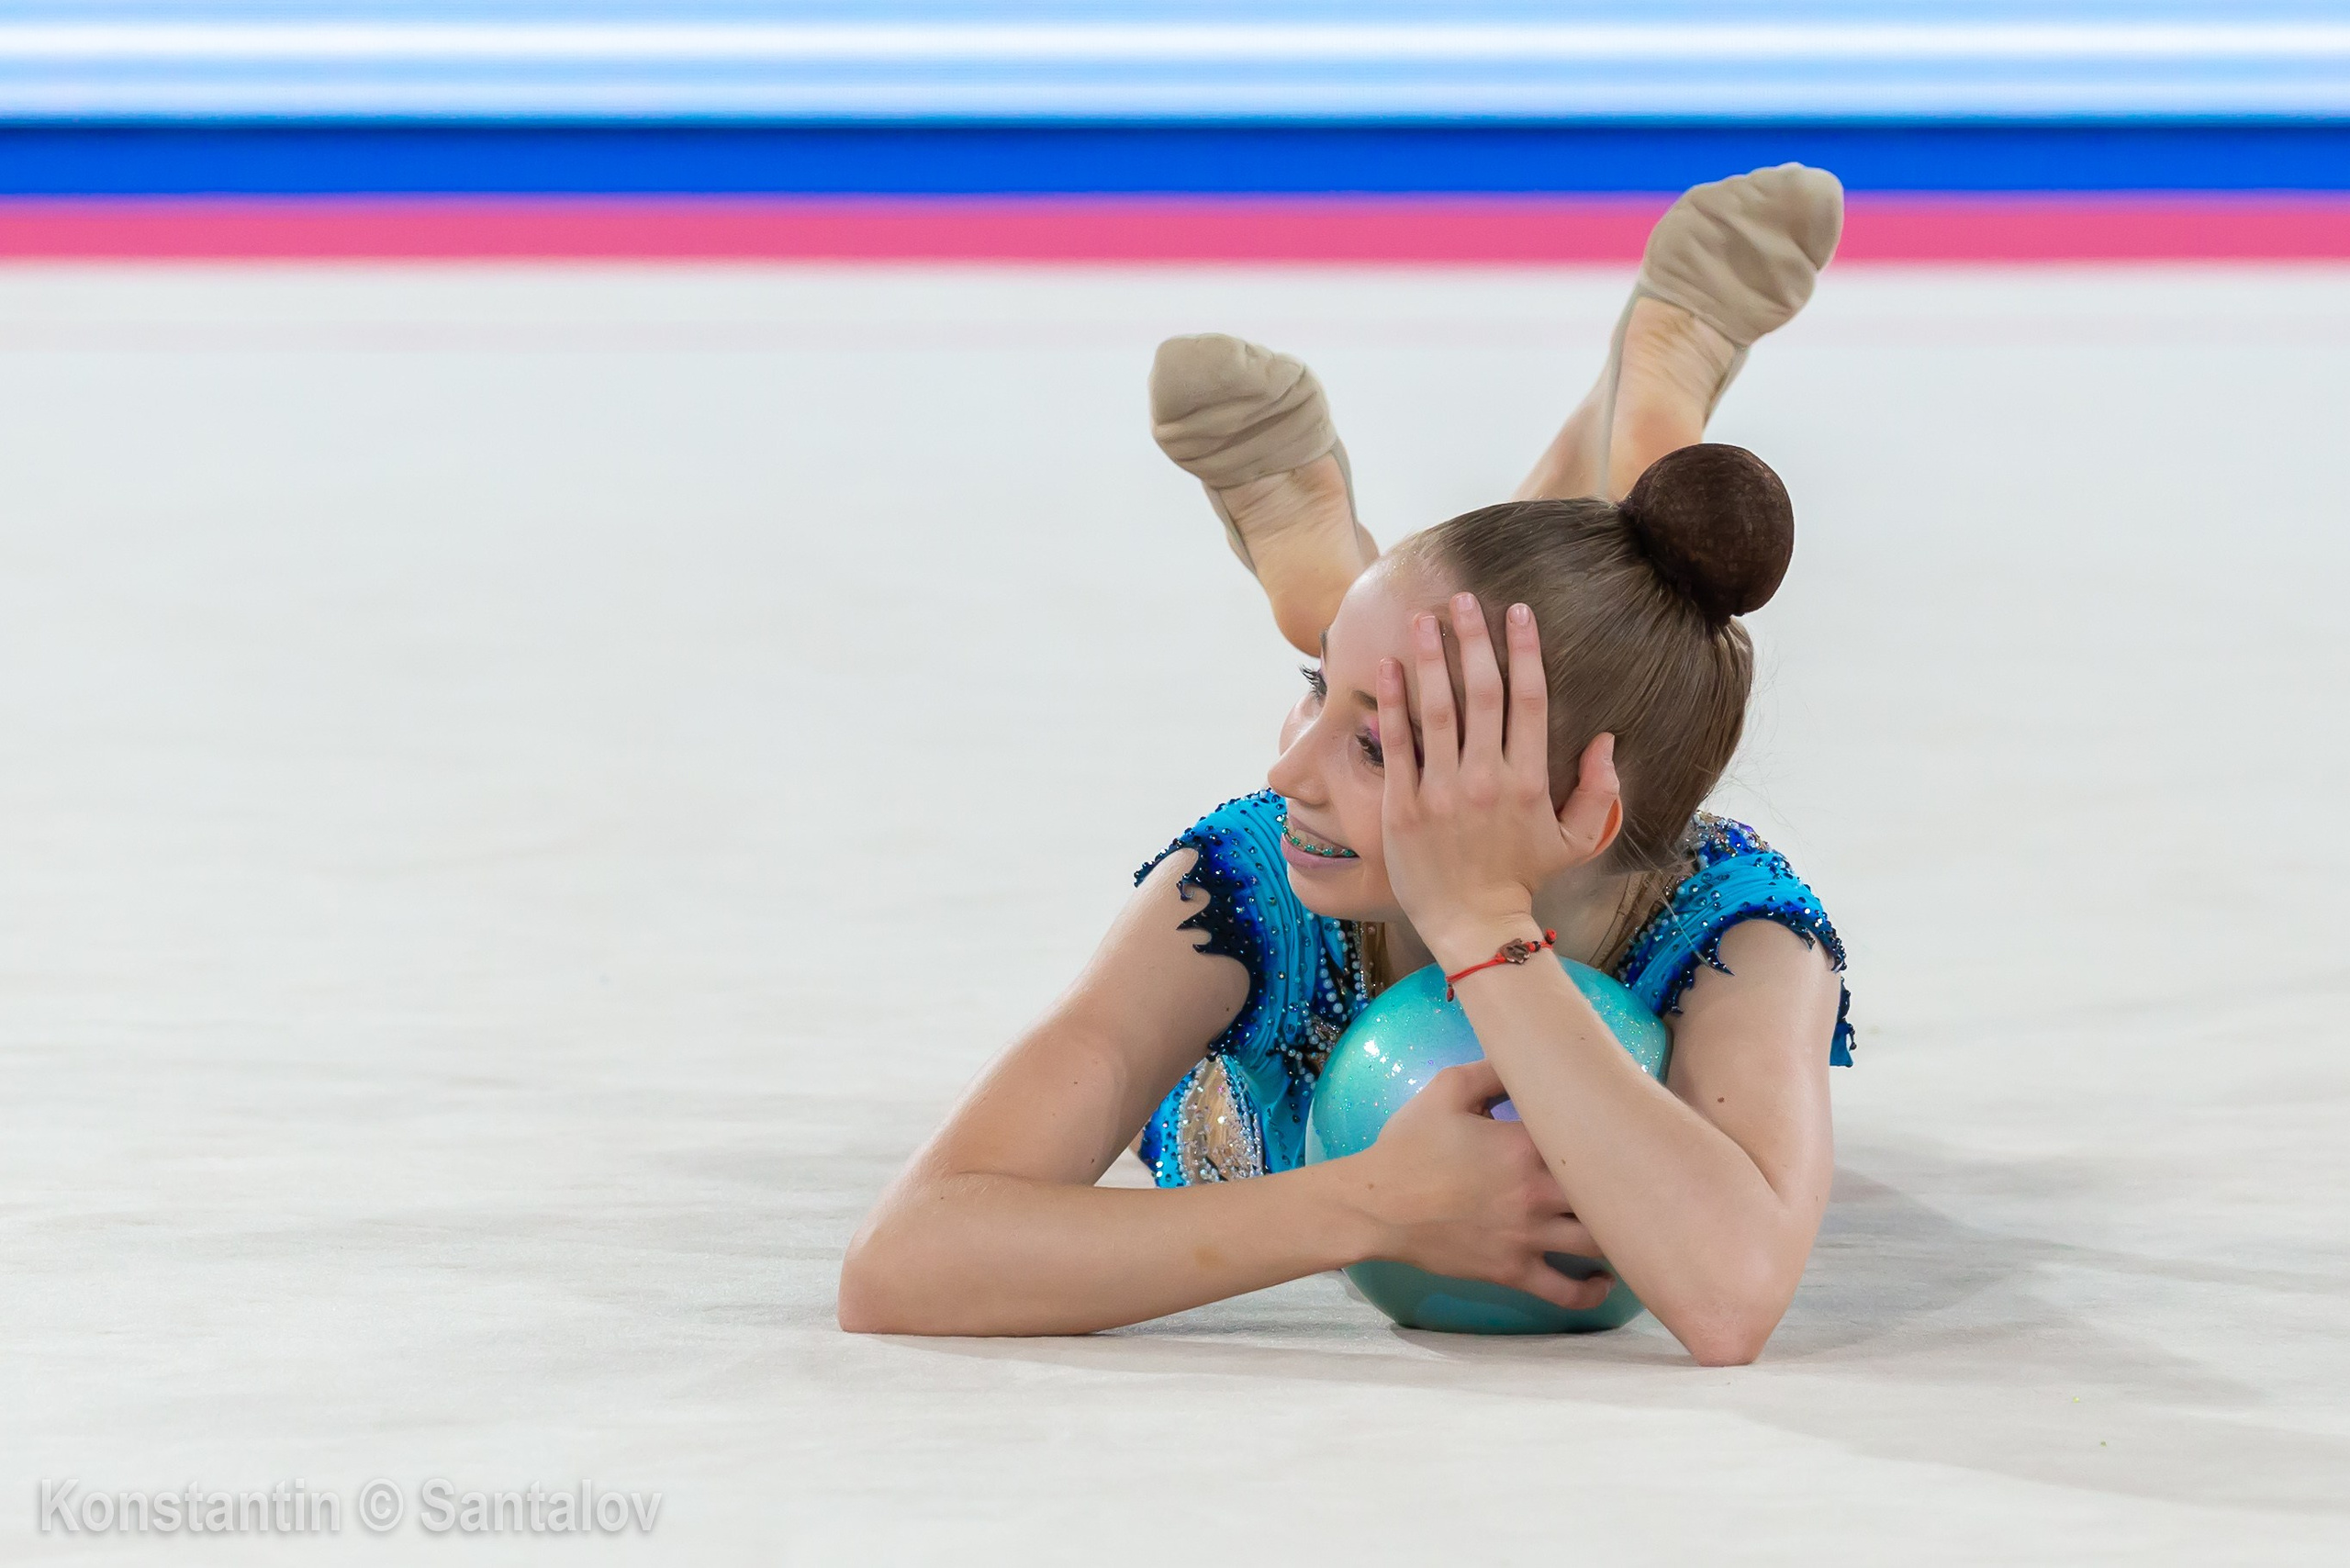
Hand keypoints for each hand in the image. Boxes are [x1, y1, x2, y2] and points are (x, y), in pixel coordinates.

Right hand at [1352, 1061, 1609, 1310]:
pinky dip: (1591, 1292)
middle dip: (1627, 1187)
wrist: (1376, 1205)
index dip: (1614, 1133)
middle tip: (1639, 1181)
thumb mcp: (1446, 1090)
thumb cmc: (1410, 1145)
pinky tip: (1602, 1282)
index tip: (1623, 1129)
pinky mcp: (1513, 1270)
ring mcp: (1528, 1236)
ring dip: (1616, 1238)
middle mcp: (1538, 1191)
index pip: (1590, 1137)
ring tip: (1625, 1230)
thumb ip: (1492, 1071)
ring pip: (1597, 1244)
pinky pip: (1565, 1292)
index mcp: (1526, 1144)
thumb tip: (1526, 1059)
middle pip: (1607, 1194)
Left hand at [1375, 594, 1621, 971]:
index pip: (1530, 700)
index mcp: (1529, 780)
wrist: (1472, 924)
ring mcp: (1443, 790)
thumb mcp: (1576, 841)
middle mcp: (1487, 778)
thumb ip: (1599, 792)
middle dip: (1474, 639)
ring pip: (1438, 709)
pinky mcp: (1404, 805)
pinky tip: (1386, 667)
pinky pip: (1398, 744)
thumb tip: (1608, 741)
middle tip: (1463, 598)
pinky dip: (1392, 703)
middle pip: (1483, 692)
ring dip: (1430, 658)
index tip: (1518, 610)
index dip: (1525, 651)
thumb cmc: (1522, 878)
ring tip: (1423, 617)